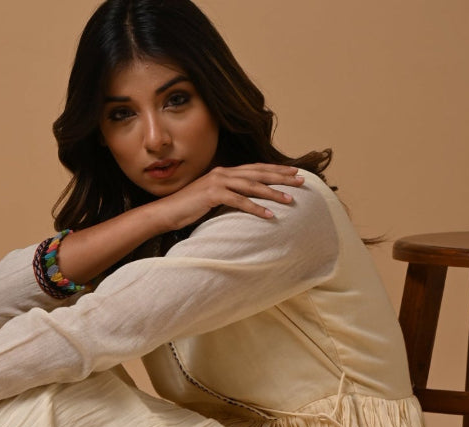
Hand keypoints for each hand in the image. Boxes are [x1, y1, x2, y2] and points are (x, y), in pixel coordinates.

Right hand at [146, 163, 306, 231]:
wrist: (167, 212)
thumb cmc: (190, 207)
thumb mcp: (213, 197)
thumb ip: (229, 194)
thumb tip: (247, 199)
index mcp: (225, 172)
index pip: (255, 168)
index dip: (276, 169)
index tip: (294, 172)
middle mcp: (223, 173)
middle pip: (258, 173)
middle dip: (281, 176)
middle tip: (301, 180)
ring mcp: (218, 182)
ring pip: (252, 186)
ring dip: (273, 193)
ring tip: (290, 200)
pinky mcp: (213, 194)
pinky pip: (239, 201)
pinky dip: (256, 208)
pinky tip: (269, 215)